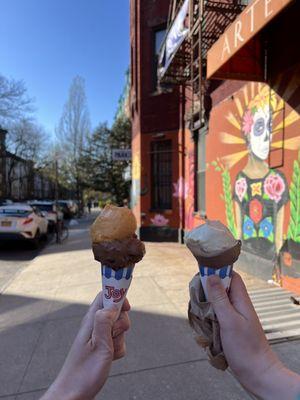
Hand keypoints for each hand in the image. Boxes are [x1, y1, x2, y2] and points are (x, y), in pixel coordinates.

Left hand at [41, 293, 129, 399]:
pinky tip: (110, 359)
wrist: (75, 393)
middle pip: (117, 312)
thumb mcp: (98, 344)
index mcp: (91, 320)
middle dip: (122, 322)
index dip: (118, 297)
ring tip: (109, 351)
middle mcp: (95, 325)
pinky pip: (118, 342)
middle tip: (113, 335)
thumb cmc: (84, 372)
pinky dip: (118, 350)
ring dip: (120, 339)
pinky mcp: (102, 347)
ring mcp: (99, 336)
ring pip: (119, 328)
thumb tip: (112, 304)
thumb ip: (105, 321)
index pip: (106, 295)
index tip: (126, 307)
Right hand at [207, 272, 299, 399]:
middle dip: (207, 294)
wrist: (256, 373)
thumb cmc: (245, 348)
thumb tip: (211, 276)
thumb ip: (220, 298)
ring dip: (206, 311)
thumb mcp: (229, 320)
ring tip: (202, 321)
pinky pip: (215, 319)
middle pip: (220, 289)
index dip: (218, 272)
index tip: (202, 276)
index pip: (231, 276)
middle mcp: (238, 306)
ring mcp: (233, 317)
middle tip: (199, 304)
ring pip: (215, 305)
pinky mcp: (229, 328)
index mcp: (241, 300)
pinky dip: (208, 323)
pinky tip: (206, 333)